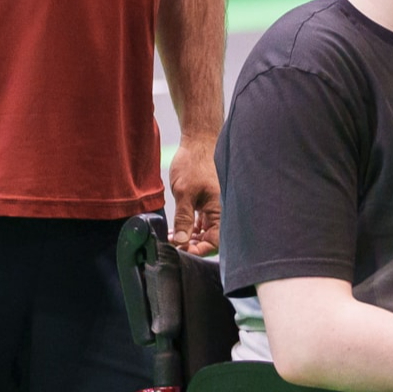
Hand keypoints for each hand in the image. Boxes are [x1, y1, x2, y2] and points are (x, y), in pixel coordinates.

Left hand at [166, 138, 219, 256]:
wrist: (199, 140)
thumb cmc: (195, 162)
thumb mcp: (184, 192)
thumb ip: (183, 218)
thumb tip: (180, 241)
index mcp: (221, 210)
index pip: (214, 241)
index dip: (198, 250)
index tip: (181, 251)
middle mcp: (221, 211)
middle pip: (211, 239)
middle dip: (193, 245)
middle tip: (174, 246)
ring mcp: (214, 207)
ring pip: (205, 232)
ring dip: (189, 237)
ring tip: (171, 239)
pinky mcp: (207, 202)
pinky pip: (201, 222)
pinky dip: (190, 227)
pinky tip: (176, 230)